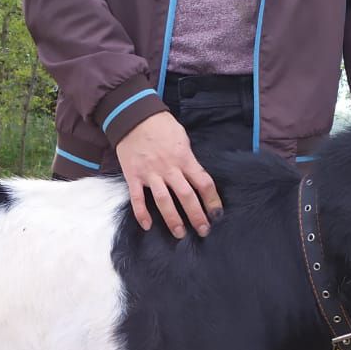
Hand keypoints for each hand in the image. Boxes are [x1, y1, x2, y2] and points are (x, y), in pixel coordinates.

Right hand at [115, 111, 221, 237]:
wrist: (133, 116)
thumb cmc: (160, 125)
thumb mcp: (182, 137)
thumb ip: (188, 158)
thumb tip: (194, 175)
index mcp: (184, 158)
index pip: (203, 182)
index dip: (212, 200)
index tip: (217, 214)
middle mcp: (169, 168)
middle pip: (186, 196)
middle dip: (196, 215)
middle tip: (203, 231)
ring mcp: (150, 173)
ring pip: (164, 200)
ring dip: (172, 219)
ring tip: (179, 234)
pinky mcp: (133, 176)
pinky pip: (137, 198)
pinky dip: (141, 213)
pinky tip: (147, 226)